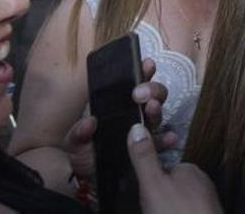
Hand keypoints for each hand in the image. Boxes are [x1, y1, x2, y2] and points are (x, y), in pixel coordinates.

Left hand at [63, 58, 177, 179]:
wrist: (86, 180)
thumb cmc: (83, 153)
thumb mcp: (75, 141)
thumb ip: (79, 132)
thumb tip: (90, 122)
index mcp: (118, 106)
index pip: (134, 84)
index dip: (143, 72)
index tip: (147, 64)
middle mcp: (134, 115)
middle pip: (152, 96)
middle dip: (151, 89)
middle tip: (139, 93)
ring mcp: (143, 133)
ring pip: (157, 116)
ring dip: (157, 110)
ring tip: (152, 108)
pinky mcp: (148, 152)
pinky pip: (160, 144)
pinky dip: (166, 140)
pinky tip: (170, 138)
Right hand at [128, 124, 221, 213]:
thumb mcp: (153, 184)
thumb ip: (144, 158)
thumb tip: (136, 127)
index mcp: (189, 169)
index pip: (163, 169)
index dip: (148, 181)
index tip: (138, 194)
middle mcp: (202, 184)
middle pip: (171, 188)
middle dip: (158, 198)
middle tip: (149, 210)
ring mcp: (208, 204)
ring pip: (180, 204)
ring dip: (167, 209)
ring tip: (158, 213)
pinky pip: (188, 212)